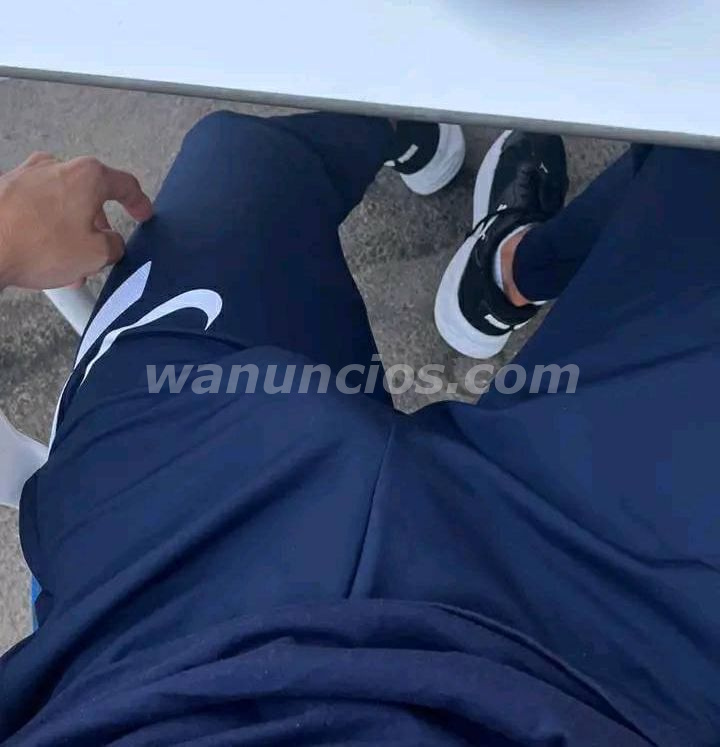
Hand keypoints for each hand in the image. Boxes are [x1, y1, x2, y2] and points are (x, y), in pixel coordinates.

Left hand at [0, 152, 152, 289]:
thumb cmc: (38, 246)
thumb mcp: (97, 254)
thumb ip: (114, 245)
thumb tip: (111, 243)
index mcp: (86, 176)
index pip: (124, 184)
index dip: (139, 203)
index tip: (142, 213)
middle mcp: (56, 167)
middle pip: (88, 194)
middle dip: (96, 224)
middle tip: (100, 249)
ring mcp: (26, 175)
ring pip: (60, 203)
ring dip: (70, 230)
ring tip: (69, 262)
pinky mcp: (3, 190)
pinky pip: (35, 208)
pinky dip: (45, 228)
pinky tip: (43, 254)